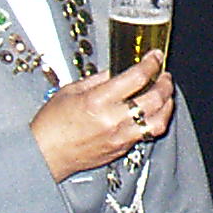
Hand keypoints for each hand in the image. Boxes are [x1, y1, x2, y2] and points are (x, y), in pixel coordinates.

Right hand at [30, 51, 172, 181]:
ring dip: (167, 105)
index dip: (151, 63)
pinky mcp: (122, 148)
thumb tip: (117, 70)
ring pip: (158, 121)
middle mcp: (113, 119)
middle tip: (164, 75)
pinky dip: (154, 120)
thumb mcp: (71, 91)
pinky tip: (152, 112)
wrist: (44, 155)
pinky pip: (146, 134)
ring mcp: (120, 136)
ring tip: (166, 95)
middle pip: (155, 98)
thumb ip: (98, 79)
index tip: (155, 57)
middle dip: (165, 83)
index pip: (137, 77)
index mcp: (98, 100)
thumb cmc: (51, 124)